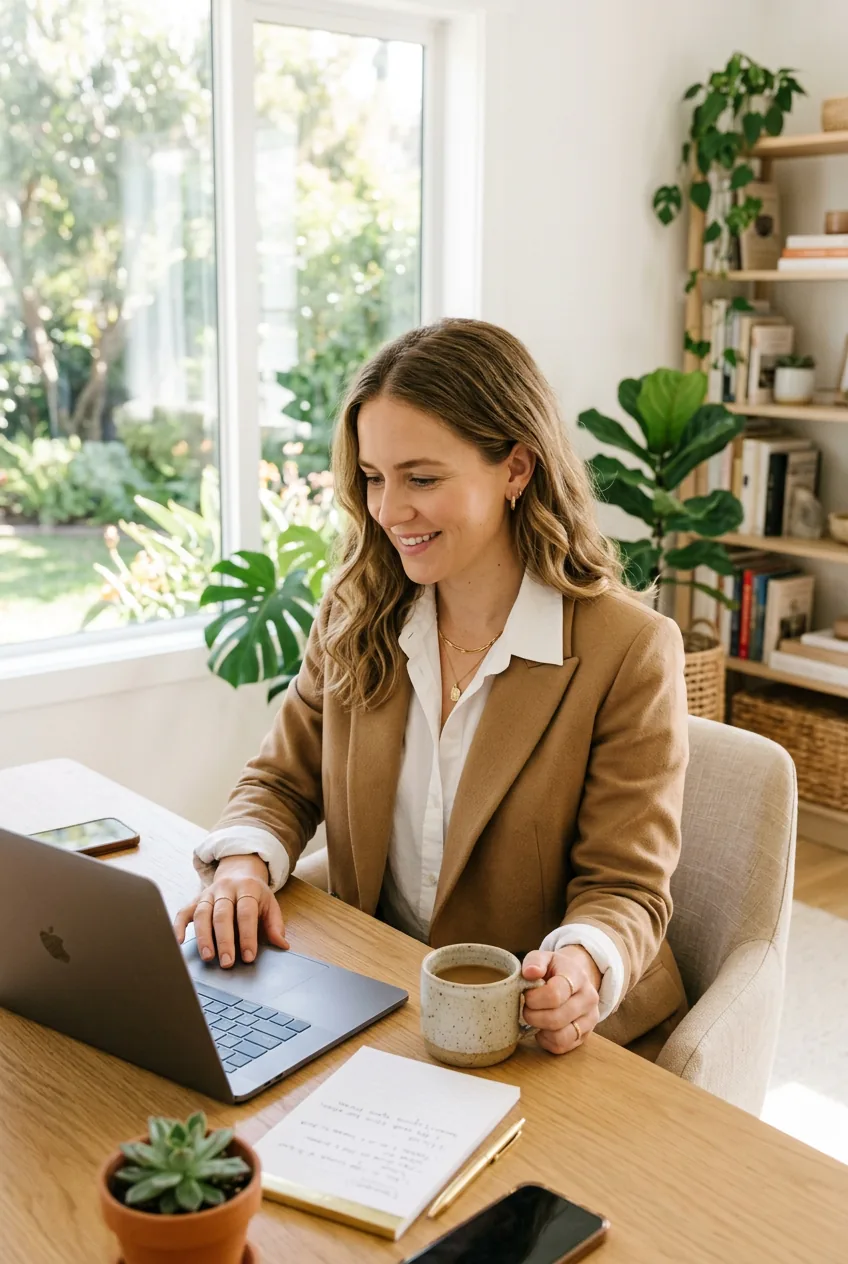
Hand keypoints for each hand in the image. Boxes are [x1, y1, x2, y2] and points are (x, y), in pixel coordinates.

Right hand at [174, 854, 288, 966]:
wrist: (239, 870)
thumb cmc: (255, 894)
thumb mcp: (270, 904)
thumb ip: (275, 925)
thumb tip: (282, 944)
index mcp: (247, 888)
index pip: (246, 912)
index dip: (247, 935)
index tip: (248, 957)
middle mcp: (226, 888)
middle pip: (222, 914)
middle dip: (224, 940)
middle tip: (227, 962)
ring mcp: (208, 893)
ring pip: (202, 913)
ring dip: (204, 937)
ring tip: (208, 956)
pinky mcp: (195, 899)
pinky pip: (184, 911)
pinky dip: (179, 926)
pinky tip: (179, 941)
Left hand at [521, 945, 601, 1054]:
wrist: (575, 979)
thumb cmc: (554, 969)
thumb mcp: (545, 958)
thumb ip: (534, 961)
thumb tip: (530, 972)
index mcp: (578, 976)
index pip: (555, 994)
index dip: (534, 998)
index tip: (527, 995)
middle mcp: (589, 999)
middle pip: (556, 1018)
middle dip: (533, 1015)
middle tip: (527, 1007)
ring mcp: (590, 1019)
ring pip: (561, 1036)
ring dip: (540, 1029)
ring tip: (535, 1017)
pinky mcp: (584, 1036)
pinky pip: (561, 1046)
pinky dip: (546, 1040)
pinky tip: (542, 1028)